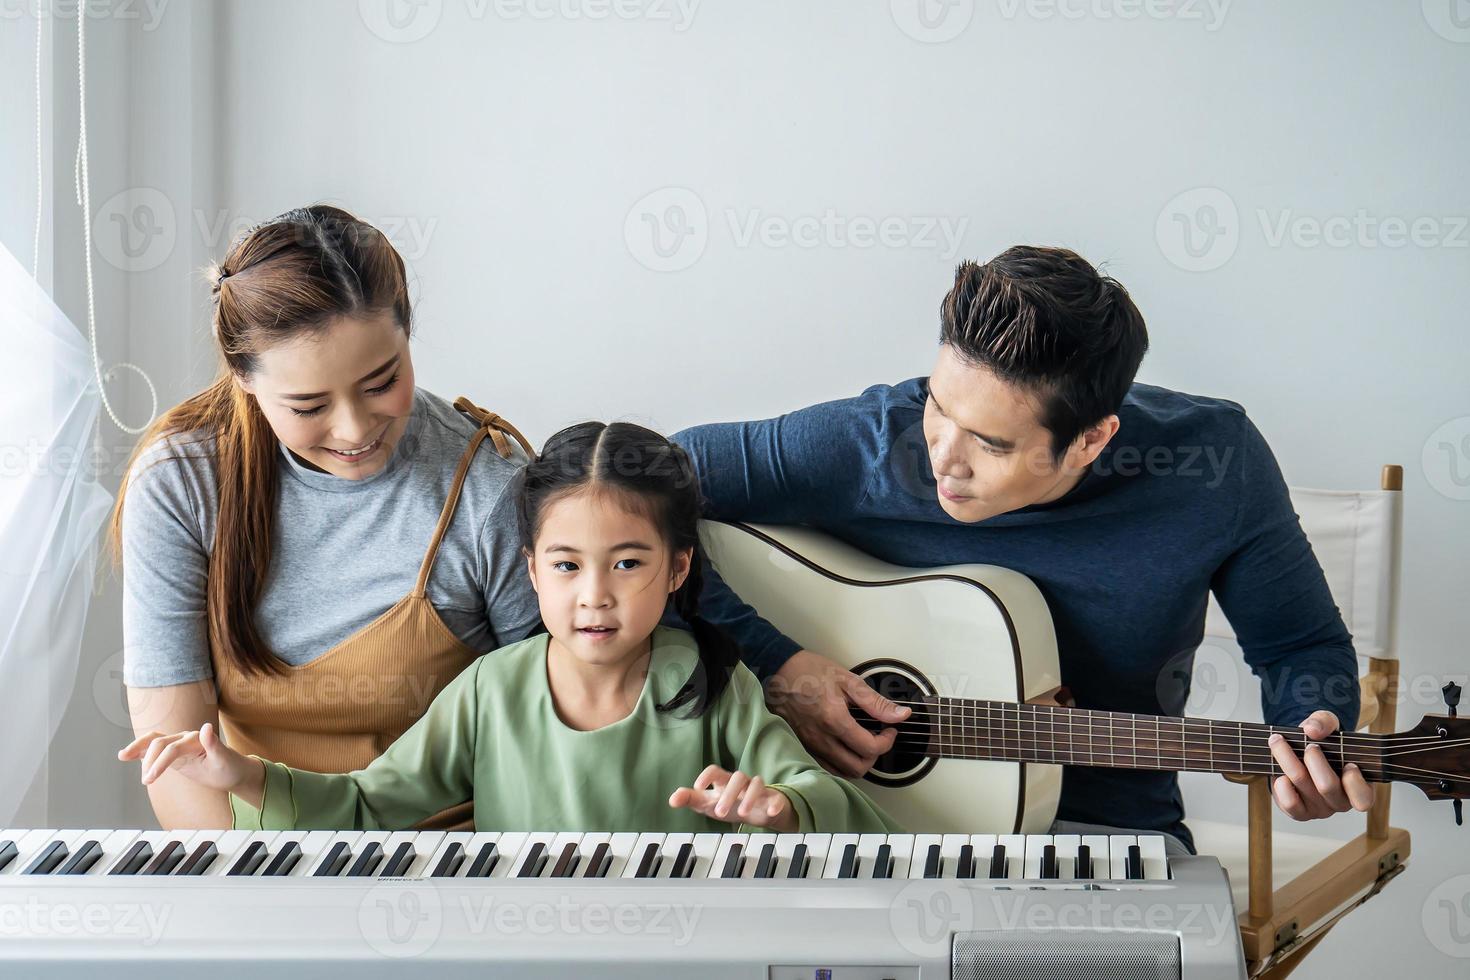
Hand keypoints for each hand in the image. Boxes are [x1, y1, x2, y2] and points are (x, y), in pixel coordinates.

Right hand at [118, 722, 259, 795]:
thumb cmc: (230, 766)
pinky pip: (154, 748)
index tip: (150, 779)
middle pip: (160, 742)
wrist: (233, 771)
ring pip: (154, 740)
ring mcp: (178, 744)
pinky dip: (140, 750)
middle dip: (149, 760)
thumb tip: (206, 727)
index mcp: (197, 739)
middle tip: (145, 781)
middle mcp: (186, 738)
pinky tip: (127, 755)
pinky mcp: (174, 752)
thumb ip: (214, 744)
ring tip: (123, 756)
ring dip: (138, 748)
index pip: (173, 749)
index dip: (160, 763)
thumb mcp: (225, 759)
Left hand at [668, 765, 797, 831]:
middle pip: (737, 778)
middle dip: (728, 794)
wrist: (757, 813)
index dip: (706, 776)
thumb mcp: (708, 804)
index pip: (715, 770)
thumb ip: (691, 800)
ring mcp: (758, 789)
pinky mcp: (772, 799)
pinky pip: (775, 797)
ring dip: (749, 797)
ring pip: (757, 784)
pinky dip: (774, 803)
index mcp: (724, 780)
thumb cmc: (730, 805)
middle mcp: (742, 782)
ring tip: (742, 813)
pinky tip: (769, 811)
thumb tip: (672, 799)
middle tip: (718, 813)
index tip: (698, 787)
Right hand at [766, 650, 911, 777]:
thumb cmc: (810, 672)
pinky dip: (841, 764)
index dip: (887, 742)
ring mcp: (810, 745)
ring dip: (858, 762)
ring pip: (842, 773)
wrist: (779, 671)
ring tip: (862, 743)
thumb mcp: (848, 680)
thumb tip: (901, 715)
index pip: (869, 748)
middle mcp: (821, 738)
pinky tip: (845, 747)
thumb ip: (876, 702)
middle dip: (874, 756)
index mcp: (834, 719)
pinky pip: (826, 767)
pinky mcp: (802, 747)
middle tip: (878, 738)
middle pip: (857, 768)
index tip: (889, 730)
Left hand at [1267, 710, 1374, 819]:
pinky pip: (1289, 804)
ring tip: (1278, 742)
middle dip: (1314, 759)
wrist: (1298, 751)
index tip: (1348, 763)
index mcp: (1359, 787)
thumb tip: (1312, 730)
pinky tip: (1278, 772)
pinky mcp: (1299, 812)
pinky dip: (1280, 785)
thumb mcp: (1328, 725)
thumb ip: (1324, 721)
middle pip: (1327, 786)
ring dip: (1287, 760)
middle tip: (1309, 746)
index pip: (1364, 800)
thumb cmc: (1322, 743)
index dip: (1354, 782)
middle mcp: (1340, 802)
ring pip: (1303, 787)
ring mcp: (1320, 810)